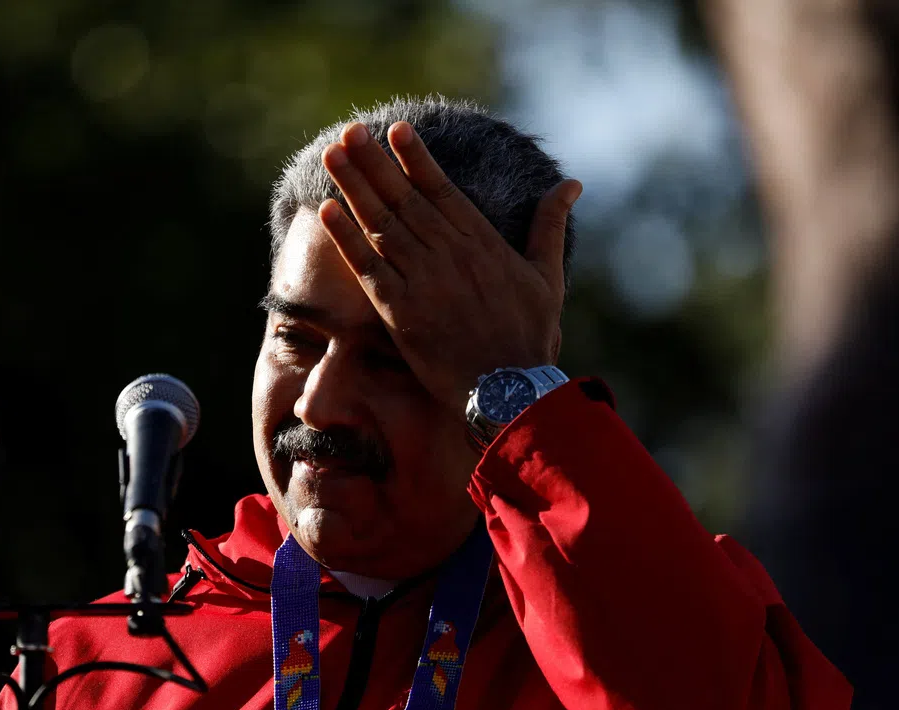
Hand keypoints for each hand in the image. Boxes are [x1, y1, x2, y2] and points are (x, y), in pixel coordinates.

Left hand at [317, 121, 581, 415]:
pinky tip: (327, 211)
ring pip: (382, 224)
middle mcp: (449, 254)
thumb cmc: (530, 336)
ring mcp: (423, 281)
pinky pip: (367, 268)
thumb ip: (550, 226)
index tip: (396, 129)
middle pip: (404, 198)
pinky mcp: (401, 312)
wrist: (510, 391)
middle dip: (374, 162)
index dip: (416, 158)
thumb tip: (571, 185)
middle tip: (349, 130)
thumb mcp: (549, 276)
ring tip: (333, 155)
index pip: (442, 190)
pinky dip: (347, 238)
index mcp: (482, 242)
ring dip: (355, 187)